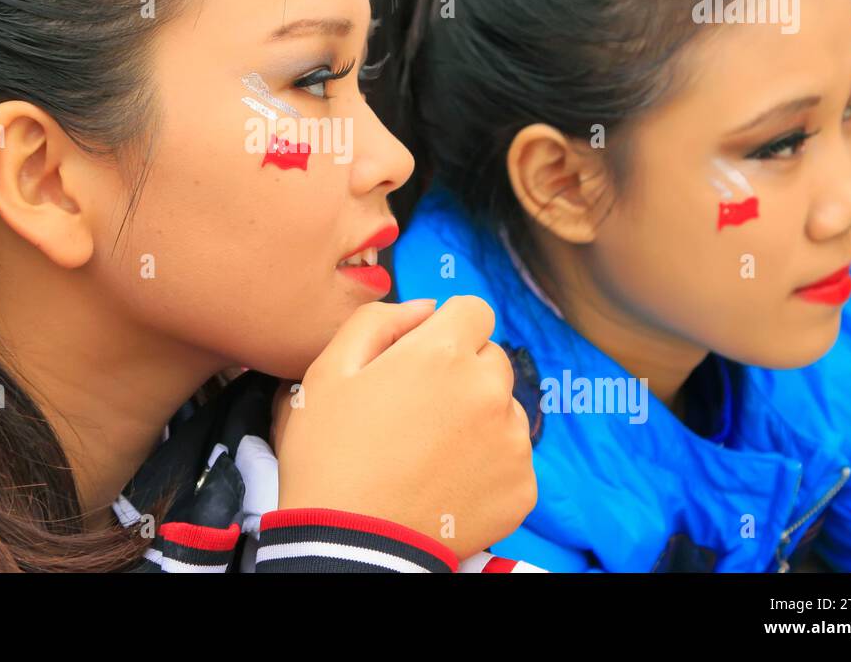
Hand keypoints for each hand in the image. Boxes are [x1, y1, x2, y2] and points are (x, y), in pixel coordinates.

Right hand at [274, 296, 536, 559]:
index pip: (473, 310)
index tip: (421, 358)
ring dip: (477, 417)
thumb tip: (426, 307)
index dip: (444, 329)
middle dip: (461, 372)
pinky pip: (512, 457)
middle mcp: (488, 390)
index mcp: (442, 353)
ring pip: (504, 407)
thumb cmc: (328, 454)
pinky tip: (447, 481)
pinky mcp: (522, 486)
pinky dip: (488, 464)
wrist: (347, 544)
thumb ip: (379, 320)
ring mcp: (511, 441)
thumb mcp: (328, 370)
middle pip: (491, 358)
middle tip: (417, 410)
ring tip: (429, 451)